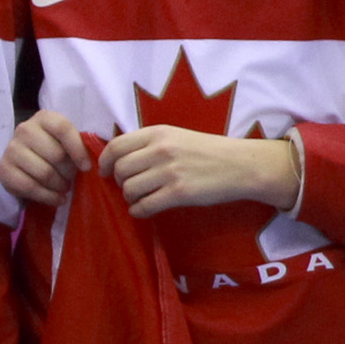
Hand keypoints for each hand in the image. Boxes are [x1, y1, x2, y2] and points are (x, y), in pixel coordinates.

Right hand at [0, 110, 91, 207]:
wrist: (22, 161)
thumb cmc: (51, 149)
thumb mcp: (64, 140)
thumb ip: (79, 144)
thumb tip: (98, 158)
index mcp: (43, 118)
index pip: (63, 129)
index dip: (78, 150)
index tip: (86, 167)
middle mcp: (24, 130)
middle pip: (56, 155)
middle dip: (69, 172)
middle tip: (71, 179)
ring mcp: (11, 149)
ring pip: (44, 173)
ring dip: (59, 185)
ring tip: (64, 188)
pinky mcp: (4, 170)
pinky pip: (31, 187)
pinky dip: (48, 197)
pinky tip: (57, 199)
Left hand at [105, 125, 301, 218]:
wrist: (240, 165)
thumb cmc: (208, 151)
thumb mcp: (176, 136)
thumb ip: (150, 144)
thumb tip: (119, 159)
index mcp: (158, 133)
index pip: (116, 146)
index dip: (104, 161)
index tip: (105, 171)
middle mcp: (160, 150)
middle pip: (119, 169)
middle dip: (119, 181)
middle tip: (128, 186)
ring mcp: (169, 172)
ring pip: (129, 189)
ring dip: (130, 197)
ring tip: (140, 198)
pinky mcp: (179, 193)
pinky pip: (144, 206)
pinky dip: (139, 210)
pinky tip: (144, 209)